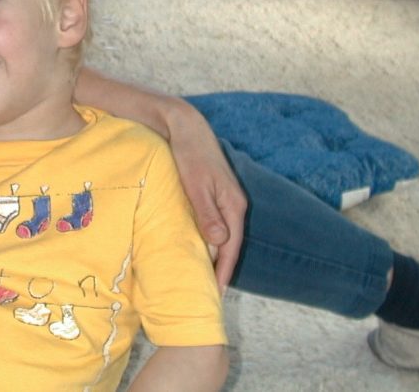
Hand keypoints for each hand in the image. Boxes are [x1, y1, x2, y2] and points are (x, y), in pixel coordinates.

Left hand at [166, 101, 246, 290]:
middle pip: (228, 245)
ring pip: (221, 235)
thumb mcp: (196, 183)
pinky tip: (195, 247)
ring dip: (212, 255)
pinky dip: (206, 239)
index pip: (231, 247)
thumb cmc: (189, 153)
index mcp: (233, 204)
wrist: (184, 125)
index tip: (214, 293)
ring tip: (200, 276)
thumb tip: (220, 243)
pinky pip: (213, 224)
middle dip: (219, 269)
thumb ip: (207, 213)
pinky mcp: (212, 194)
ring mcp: (223, 199)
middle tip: (205, 293)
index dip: (222, 272)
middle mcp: (232, 204)